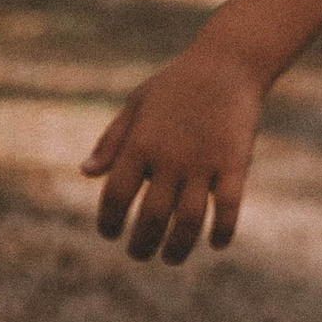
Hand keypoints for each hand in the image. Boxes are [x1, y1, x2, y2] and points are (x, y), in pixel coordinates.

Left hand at [83, 45, 269, 262]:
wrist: (227, 63)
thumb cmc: (176, 84)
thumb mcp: (136, 105)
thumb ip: (112, 141)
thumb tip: (86, 173)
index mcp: (140, 144)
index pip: (114, 195)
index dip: (108, 221)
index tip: (110, 235)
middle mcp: (169, 158)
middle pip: (151, 217)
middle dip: (142, 244)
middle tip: (139, 255)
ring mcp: (203, 163)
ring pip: (188, 221)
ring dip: (178, 247)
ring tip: (170, 258)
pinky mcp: (235, 163)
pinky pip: (228, 207)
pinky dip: (223, 231)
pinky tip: (216, 243)